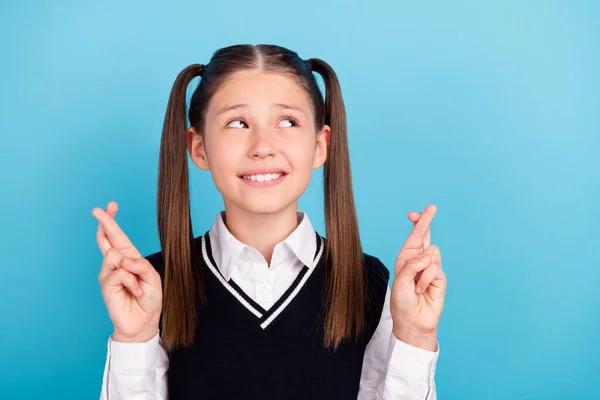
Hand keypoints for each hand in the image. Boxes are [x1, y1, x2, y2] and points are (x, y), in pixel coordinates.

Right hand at [93, 201, 162, 342]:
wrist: (144, 322)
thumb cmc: (149, 299)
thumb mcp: (153, 278)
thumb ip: (140, 265)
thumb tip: (122, 259)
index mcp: (129, 258)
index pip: (118, 236)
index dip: (112, 221)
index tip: (110, 205)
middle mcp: (116, 264)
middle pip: (107, 239)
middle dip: (104, 222)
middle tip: (98, 209)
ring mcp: (109, 274)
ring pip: (114, 255)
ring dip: (131, 268)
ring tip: (139, 285)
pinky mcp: (106, 286)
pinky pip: (119, 273)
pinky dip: (132, 281)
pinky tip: (135, 292)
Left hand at [390, 204, 446, 350]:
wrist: (413, 321)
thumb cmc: (402, 302)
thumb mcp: (400, 282)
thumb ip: (412, 266)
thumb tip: (427, 256)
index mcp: (406, 258)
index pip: (414, 237)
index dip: (416, 224)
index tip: (415, 213)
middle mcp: (418, 260)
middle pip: (426, 236)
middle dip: (426, 221)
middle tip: (432, 207)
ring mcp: (431, 268)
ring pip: (432, 253)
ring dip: (421, 268)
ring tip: (415, 285)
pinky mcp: (440, 278)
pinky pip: (434, 269)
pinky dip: (425, 279)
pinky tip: (421, 290)